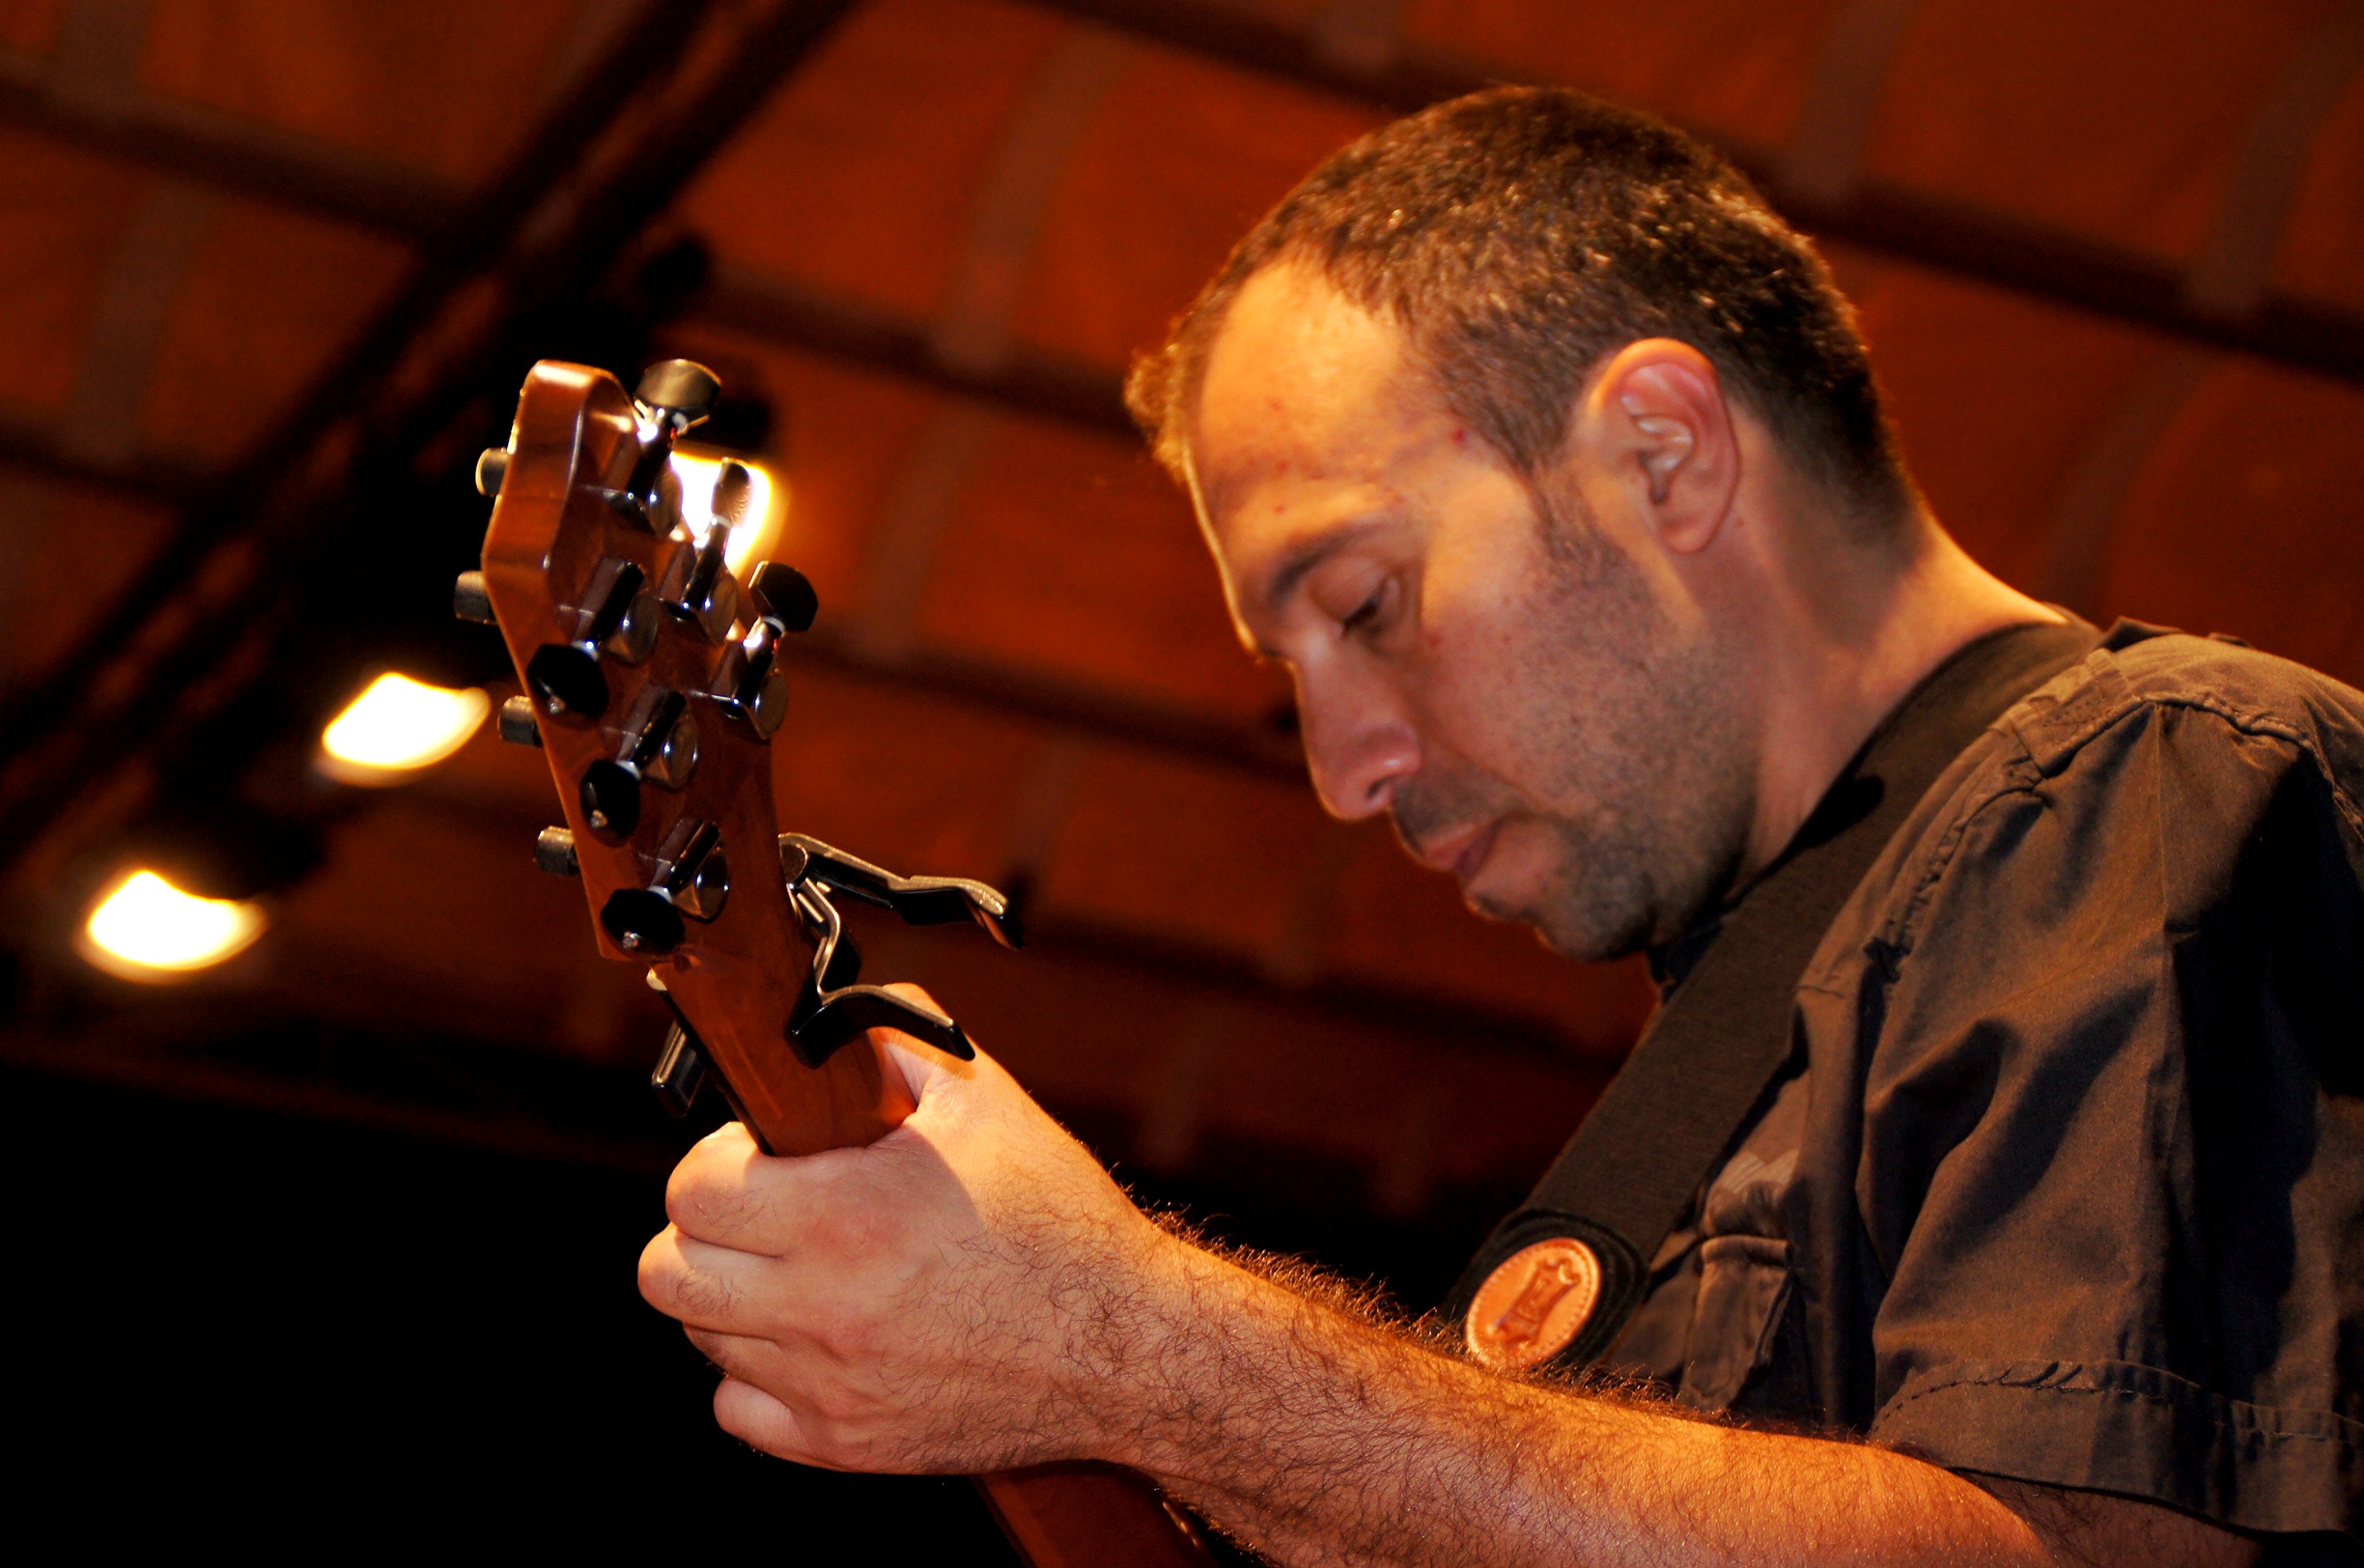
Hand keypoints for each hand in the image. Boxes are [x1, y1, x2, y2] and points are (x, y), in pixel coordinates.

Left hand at [637, 987, 1179, 1472]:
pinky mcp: (843, 1444)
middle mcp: (822, 1307)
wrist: (1126, 1346)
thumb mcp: (985, 1101)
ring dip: (734, 1297)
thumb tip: (826, 1018)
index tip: (760, 1156)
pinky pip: (737, 1409)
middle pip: (666, 1272)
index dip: (718, 1161)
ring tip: (799, 1270)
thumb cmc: (1059, 1221)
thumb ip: (895, 1040)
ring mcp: (827, 1384)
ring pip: (702, 1336)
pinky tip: (813, 1337)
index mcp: (846, 1215)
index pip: (690, 1191)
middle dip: (704, 1230)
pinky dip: (759, 1373)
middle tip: (761, 1213)